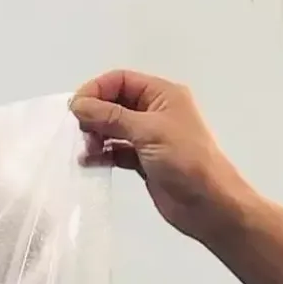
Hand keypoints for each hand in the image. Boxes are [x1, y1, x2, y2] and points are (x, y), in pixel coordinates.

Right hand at [71, 71, 259, 247]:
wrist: (208, 203)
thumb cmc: (185, 160)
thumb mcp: (147, 131)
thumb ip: (111, 116)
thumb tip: (78, 104)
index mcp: (162, 95)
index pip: (121, 80)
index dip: (96, 90)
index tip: (75, 110)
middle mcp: (154, 111)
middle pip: (114, 102)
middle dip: (94, 114)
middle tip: (81, 132)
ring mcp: (148, 136)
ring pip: (112, 127)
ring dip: (95, 135)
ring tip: (86, 150)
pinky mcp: (142, 159)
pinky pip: (115, 150)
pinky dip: (101, 154)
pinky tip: (89, 162)